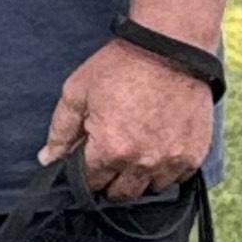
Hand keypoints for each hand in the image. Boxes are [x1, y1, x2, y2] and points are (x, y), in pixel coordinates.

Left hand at [39, 40, 213, 199]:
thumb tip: (48, 160)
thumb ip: (61, 130)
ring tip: (138, 149)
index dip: (86, 173)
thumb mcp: (79, 90)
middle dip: (111, 179)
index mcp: (111, 149)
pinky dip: (166, 169)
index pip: (91, 183)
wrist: (170, 46)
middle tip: (112, 153)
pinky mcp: (192, 157)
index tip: (88, 160)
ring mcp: (170, 162)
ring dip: (140, 177)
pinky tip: (160, 146)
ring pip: (150, 189)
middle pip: (121, 194)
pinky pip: (176, 179)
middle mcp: (142, 163)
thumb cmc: (122, 65)